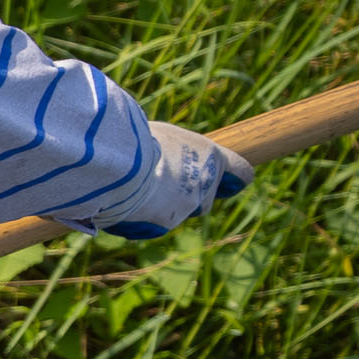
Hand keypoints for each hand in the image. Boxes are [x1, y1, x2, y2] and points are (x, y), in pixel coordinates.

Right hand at [103, 120, 252, 237]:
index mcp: (212, 157)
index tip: (228, 180)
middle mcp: (206, 184)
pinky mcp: (163, 224)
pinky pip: (151, 223)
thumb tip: (162, 153)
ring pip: (175, 212)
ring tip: (130, 187)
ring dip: (159, 205)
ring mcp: (187, 207)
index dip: (233, 178)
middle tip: (158, 181)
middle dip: (186, 194)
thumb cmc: (135, 138)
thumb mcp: (160, 134)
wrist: (116, 162)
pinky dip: (139, 217)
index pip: (242, 173)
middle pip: (203, 199)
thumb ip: (174, 149)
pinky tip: (120, 201)